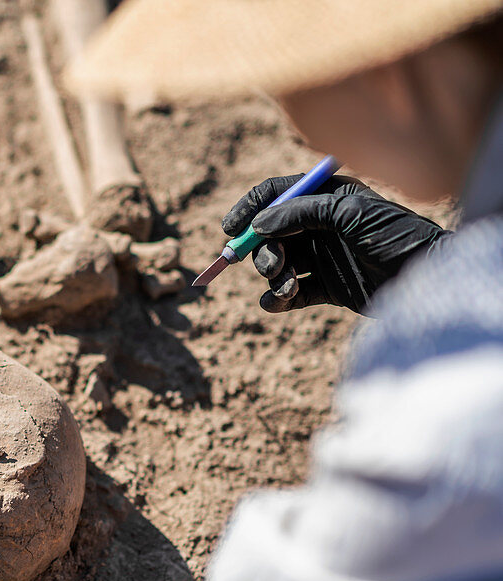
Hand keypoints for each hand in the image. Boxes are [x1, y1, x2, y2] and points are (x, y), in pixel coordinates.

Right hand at [222, 174, 448, 312]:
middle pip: (270, 233)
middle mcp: (321, 224)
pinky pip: (288, 293)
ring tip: (287, 288)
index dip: (250, 208)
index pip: (275, 194)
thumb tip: (260, 224)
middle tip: (273, 266)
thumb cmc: (397, 237)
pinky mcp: (327, 288)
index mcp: (327, 196)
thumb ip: (302, 213)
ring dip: (273, 276)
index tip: (231, 230)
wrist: (430, 281)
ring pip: (277, 264)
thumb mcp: (351, 214)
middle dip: (263, 250)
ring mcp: (323, 257)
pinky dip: (277, 299)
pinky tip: (278, 303)